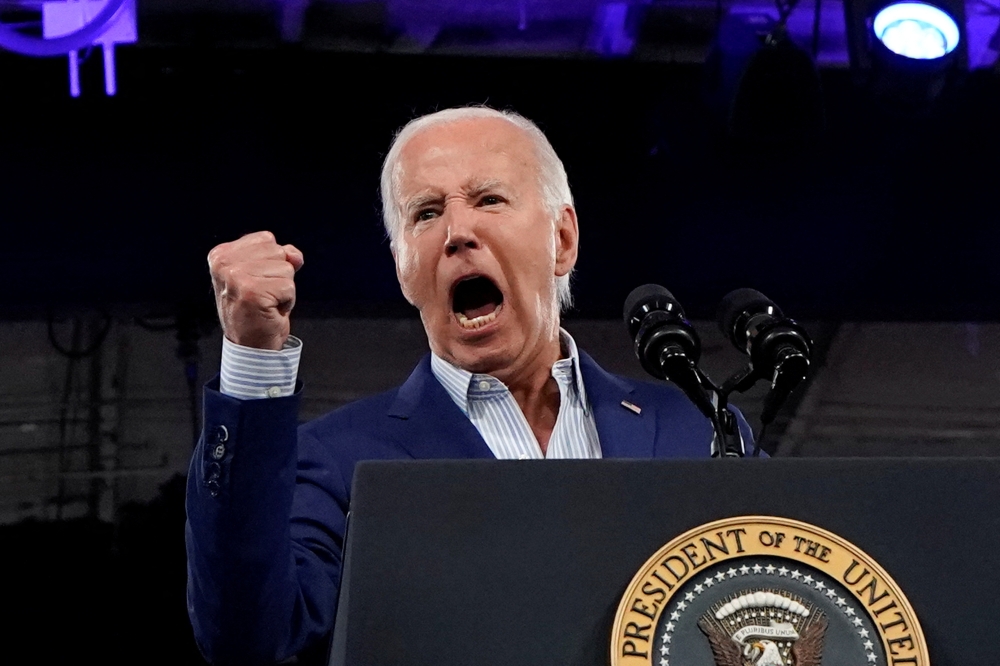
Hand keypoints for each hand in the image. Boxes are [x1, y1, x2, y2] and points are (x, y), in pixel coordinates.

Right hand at [208, 231, 303, 349]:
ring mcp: (236, 277)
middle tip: (263, 295)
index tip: (257, 283)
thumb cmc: (257, 310)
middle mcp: (224, 263)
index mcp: (221, 254)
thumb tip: (295, 255)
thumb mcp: (265, 274)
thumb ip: (281, 256)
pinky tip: (271, 310)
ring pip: (286, 269)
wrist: (251, 346)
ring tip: (267, 303)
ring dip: (283, 289)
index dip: (271, 262)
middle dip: (279, 275)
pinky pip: (289, 286)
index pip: (266, 239)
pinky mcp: (252, 292)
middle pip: (278, 251)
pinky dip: (287, 301)